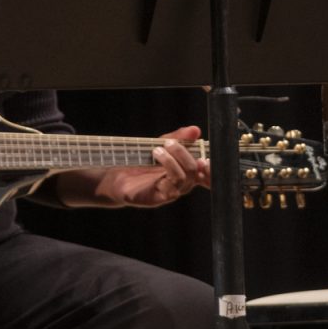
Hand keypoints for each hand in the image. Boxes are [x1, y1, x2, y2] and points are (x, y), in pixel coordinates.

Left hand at [94, 125, 209, 207]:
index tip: (202, 152)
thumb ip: (178, 138)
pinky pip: (171, 188)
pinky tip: (157, 159)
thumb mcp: (160, 145)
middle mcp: (182, 183)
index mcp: (186, 171)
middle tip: (168, 143)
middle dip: (183, 152)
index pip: (206, 172)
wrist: (117, 176)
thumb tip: (196, 130)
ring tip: (157, 150)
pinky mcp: (159, 198)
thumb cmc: (141, 162)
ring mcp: (171, 192)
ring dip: (172, 160)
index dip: (210, 165)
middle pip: (195, 170)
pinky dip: (167, 170)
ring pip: (184, 178)